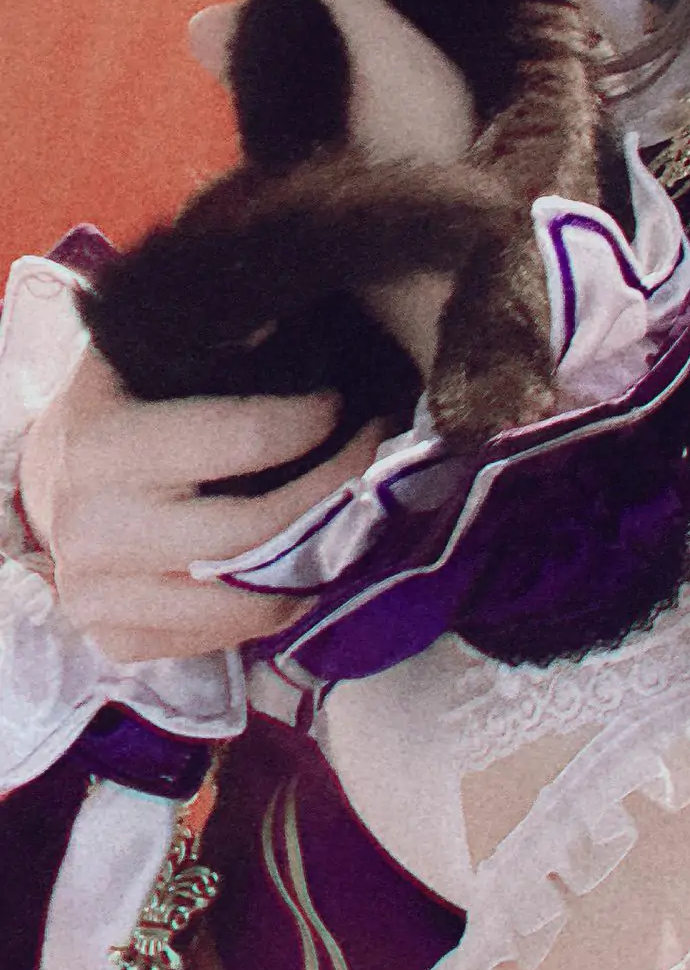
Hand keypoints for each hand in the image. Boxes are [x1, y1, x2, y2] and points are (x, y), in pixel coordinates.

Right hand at [18, 347, 384, 662]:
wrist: (37, 490)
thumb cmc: (107, 412)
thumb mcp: (135, 358)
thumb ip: (204, 341)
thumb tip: (289, 326)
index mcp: (105, 447)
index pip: (246, 437)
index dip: (314, 419)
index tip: (345, 403)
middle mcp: (98, 530)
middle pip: (256, 529)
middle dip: (334, 489)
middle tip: (371, 457)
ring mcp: (101, 598)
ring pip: (246, 601)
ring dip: (317, 561)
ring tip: (351, 518)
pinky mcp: (117, 643)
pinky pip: (222, 638)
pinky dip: (273, 605)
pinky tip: (299, 565)